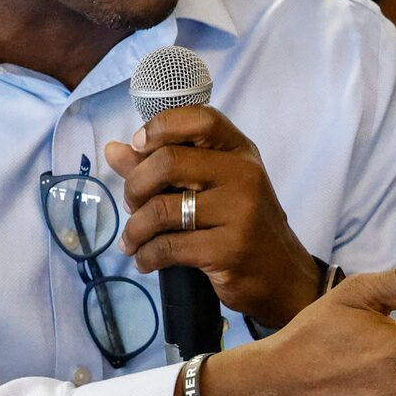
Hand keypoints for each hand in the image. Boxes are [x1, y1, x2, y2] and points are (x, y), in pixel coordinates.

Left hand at [106, 107, 321, 327]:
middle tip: (133, 206)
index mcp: (240, 153)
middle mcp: (244, 175)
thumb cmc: (242, 226)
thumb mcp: (212, 189)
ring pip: (162, 209)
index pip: (200, 120)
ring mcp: (240, 211)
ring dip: (135, 229)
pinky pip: (168, 247)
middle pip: (169, 162)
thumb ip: (162, 167)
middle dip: (135, 186)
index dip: (162, 126)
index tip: (139, 144)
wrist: (282, 276)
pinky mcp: (230, 248)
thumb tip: (113, 149)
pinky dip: (146, 256)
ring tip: (132, 241)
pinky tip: (146, 261)